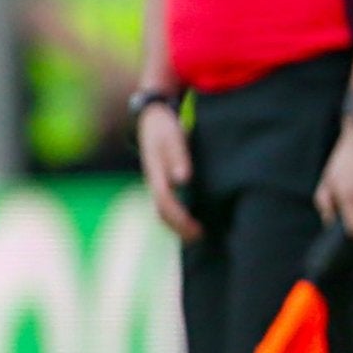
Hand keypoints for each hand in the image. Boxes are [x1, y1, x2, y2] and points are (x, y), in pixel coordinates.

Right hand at [137, 104, 200, 242]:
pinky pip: (171, 200)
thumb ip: (176, 155)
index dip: (180, 219)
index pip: (164, 203)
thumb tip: (182, 179)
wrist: (152, 115)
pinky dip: (182, 212)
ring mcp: (159, 181)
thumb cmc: (164, 126)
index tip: (197, 229)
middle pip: (162, 212)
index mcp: (155, 174)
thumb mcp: (171, 135)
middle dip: (179, 227)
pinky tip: (198, 215)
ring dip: (179, 223)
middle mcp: (155, 181)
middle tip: (201, 236)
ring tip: (200, 232)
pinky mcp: (165, 178)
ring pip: (164, 209)